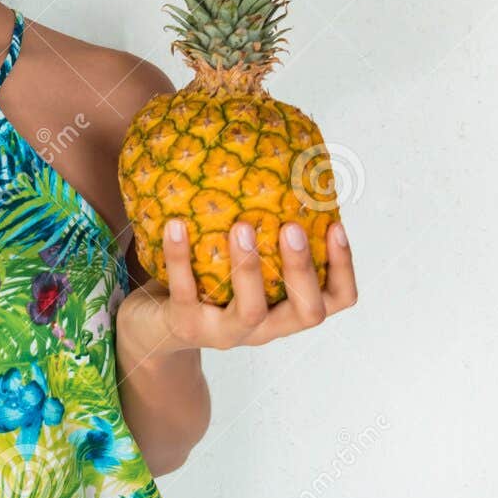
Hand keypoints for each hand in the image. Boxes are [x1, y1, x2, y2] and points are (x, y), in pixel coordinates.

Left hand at [119, 217, 357, 356]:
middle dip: (303, 268)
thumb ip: (263, 235)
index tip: (336, 226)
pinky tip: (176, 224)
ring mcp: (225, 332)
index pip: (336, 299)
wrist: (154, 328)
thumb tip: (278, 165)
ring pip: (251, 309)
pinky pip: (186, 292)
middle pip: (307, 311)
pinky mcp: (186, 327)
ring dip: (249, 266)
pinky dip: (181, 257)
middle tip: (291, 227)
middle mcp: (265, 328)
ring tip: (241, 226)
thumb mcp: (240, 265)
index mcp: (286, 309)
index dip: (344, 267)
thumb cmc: (207, 284)